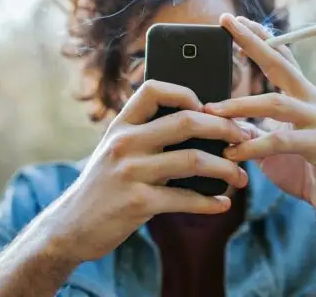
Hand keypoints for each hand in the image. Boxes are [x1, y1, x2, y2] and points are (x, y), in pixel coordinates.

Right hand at [53, 80, 251, 261]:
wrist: (71, 226)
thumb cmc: (105, 186)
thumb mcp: (117, 151)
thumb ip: (148, 136)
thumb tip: (202, 125)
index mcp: (121, 125)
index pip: (154, 89)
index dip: (186, 92)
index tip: (209, 107)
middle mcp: (124, 143)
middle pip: (186, 121)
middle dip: (224, 128)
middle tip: (244, 138)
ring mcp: (130, 172)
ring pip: (193, 159)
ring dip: (226, 168)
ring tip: (241, 176)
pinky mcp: (137, 202)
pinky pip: (185, 199)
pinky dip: (210, 202)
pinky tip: (223, 204)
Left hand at [204, 15, 315, 222]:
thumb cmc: (306, 169)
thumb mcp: (275, 145)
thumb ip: (254, 127)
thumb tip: (221, 120)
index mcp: (304, 95)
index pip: (282, 57)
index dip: (261, 37)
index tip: (236, 20)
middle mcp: (315, 100)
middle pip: (281, 64)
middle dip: (253, 43)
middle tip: (228, 25)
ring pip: (275, 103)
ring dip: (239, 105)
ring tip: (211, 112)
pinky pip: (280, 140)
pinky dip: (252, 146)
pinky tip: (232, 152)